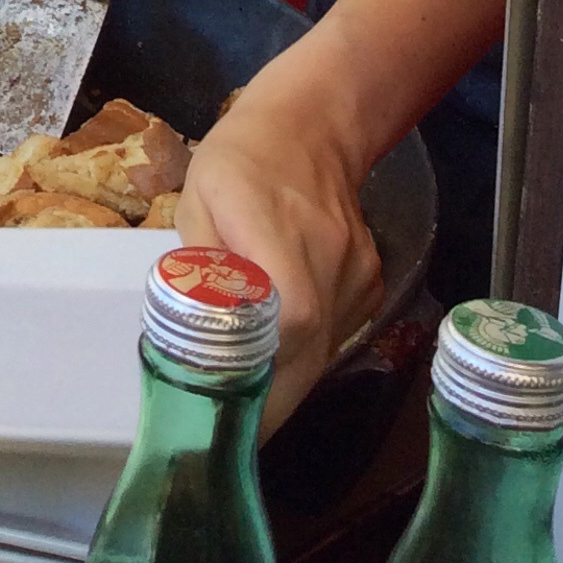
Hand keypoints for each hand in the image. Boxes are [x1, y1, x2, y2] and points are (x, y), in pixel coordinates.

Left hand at [177, 65, 383, 434]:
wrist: (310, 127)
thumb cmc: (239, 159)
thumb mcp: (197, 200)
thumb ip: (199, 265)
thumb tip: (192, 328)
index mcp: (277, 237)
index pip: (286, 323)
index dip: (259, 377)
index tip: (228, 419)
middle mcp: (328, 263)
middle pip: (308, 356)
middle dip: (271, 404)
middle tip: (232, 435)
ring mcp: (357, 276)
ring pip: (323, 351)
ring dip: (286, 377)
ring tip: (250, 393)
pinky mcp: (370, 282)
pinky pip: (337, 332)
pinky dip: (308, 348)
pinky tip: (281, 341)